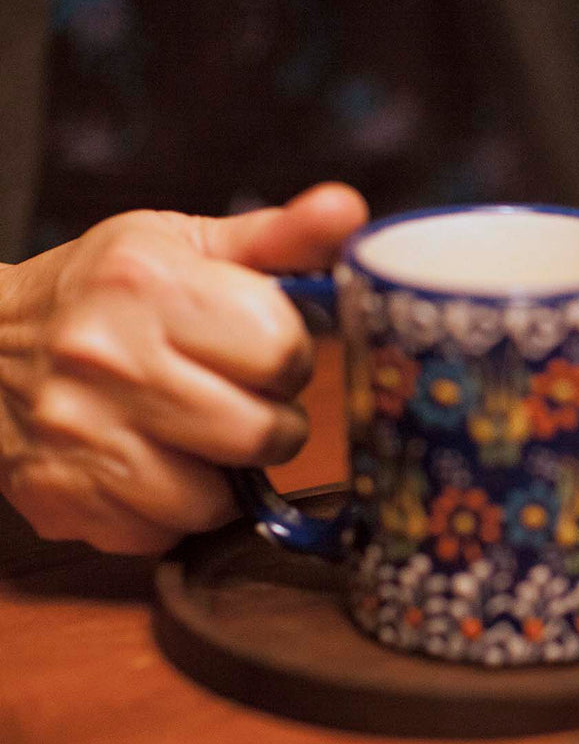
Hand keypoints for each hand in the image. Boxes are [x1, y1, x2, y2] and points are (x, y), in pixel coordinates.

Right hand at [0, 183, 367, 553]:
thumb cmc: (99, 294)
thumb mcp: (182, 245)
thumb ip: (277, 237)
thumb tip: (346, 211)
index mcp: (147, 283)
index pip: (281, 347)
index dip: (286, 356)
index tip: (259, 350)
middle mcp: (108, 359)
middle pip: (262, 433)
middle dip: (268, 423)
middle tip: (237, 399)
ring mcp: (81, 436)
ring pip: (217, 498)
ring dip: (221, 475)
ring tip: (191, 433)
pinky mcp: (65, 499)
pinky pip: (163, 532)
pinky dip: (169, 509)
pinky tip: (148, 464)